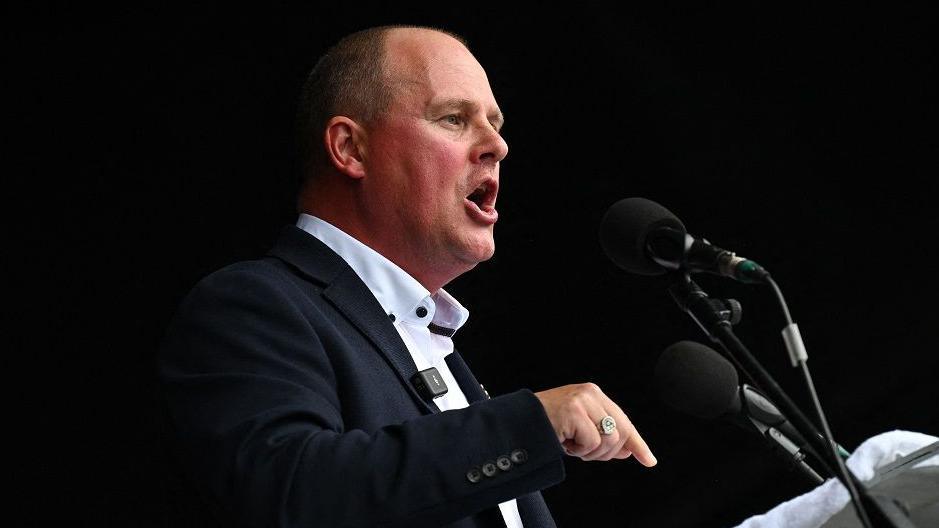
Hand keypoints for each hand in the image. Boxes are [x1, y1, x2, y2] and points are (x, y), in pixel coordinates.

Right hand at [534, 383, 656, 465]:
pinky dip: (578, 450)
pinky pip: (591, 442)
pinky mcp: (574, 411)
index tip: (649, 460)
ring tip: (571, 445)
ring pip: (609, 439)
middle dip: (607, 452)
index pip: (624, 421)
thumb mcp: (579, 429)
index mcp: (594, 394)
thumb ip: (603, 435)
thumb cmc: (545, 424)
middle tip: (584, 452)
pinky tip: (564, 442)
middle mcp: (591, 393)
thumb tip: (628, 450)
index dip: (637, 443)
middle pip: (621, 433)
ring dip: (590, 452)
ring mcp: (582, 401)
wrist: (518, 421)